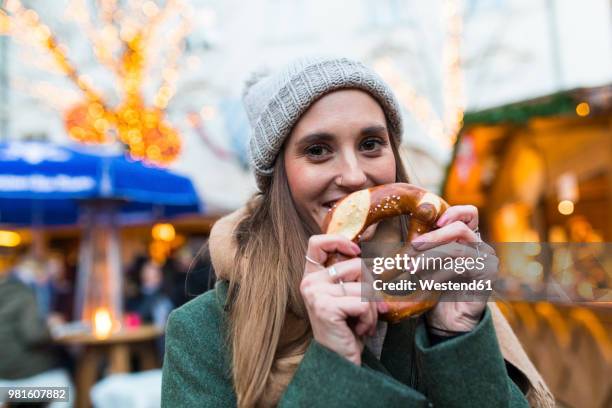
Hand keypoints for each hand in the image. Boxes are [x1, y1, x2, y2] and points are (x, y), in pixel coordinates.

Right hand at [301, 234, 379, 364]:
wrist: (339, 363)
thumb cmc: (347, 330)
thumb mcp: (348, 298)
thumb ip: (354, 278)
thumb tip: (380, 261)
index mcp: (312, 277)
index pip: (316, 243)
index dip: (339, 241)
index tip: (356, 252)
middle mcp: (310, 282)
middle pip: (356, 264)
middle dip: (371, 288)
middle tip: (368, 309)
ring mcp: (316, 294)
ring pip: (363, 286)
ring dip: (372, 308)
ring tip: (363, 323)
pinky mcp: (326, 307)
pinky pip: (363, 303)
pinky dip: (369, 319)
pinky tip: (359, 330)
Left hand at [411, 205, 498, 333]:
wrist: (447, 320)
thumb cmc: (434, 287)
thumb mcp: (426, 262)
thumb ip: (423, 245)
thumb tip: (406, 228)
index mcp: (466, 238)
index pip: (469, 213)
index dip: (454, 212)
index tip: (434, 221)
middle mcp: (479, 246)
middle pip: (460, 227)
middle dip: (433, 236)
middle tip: (413, 246)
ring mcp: (486, 260)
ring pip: (457, 248)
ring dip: (430, 257)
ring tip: (412, 268)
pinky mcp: (487, 276)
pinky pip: (462, 267)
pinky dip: (441, 274)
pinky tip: (429, 284)